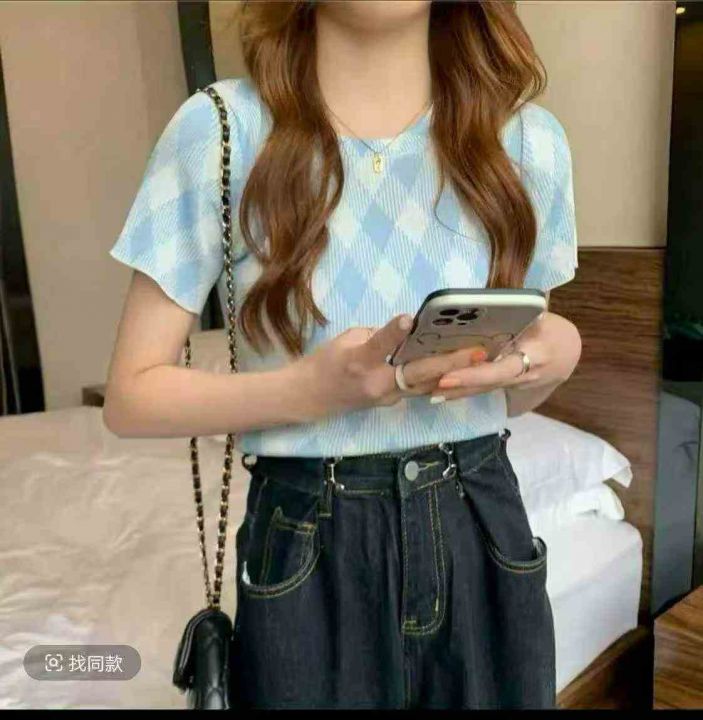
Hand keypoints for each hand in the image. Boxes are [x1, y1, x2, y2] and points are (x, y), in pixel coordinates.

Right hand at [292, 313, 487, 421]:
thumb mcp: (346, 339)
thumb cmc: (325, 362)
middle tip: (477, 351)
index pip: (379, 345)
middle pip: (415, 374)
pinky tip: (461, 372)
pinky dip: (439, 381)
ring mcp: (386, 398)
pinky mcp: (392, 403)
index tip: (409, 319)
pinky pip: (419, 391)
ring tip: (479, 362)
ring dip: (452, 374)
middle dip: (448, 362)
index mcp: (358, 362)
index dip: (393, 332)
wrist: (310, 398)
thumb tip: (408, 332)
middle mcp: (376, 384)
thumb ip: (378, 335)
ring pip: (424, 386)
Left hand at [431, 312, 581, 402]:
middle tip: (432, 387)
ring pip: (484, 389)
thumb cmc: (550, 329)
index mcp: (534, 355)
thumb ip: (516, 312)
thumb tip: (487, 300)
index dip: (475, 375)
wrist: (567, 354)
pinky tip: (439, 391)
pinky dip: (463, 389)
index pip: (502, 369)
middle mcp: (523, 375)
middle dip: (460, 387)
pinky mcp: (506, 387)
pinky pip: (484, 389)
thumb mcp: (541, 316)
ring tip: (428, 392)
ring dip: (457, 392)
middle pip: (488, 384)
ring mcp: (514, 385)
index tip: (449, 376)